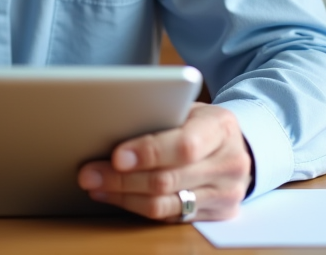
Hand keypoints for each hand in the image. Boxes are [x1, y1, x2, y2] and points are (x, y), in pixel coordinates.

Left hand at [76, 102, 252, 221]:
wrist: (237, 146)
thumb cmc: (201, 123)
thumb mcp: (189, 108)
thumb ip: (160, 116)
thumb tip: (109, 126)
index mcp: (221, 128)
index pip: (184, 146)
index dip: (148, 152)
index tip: (116, 156)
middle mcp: (229, 164)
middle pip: (168, 179)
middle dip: (122, 178)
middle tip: (89, 172)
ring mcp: (226, 194)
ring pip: (165, 204)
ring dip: (123, 196)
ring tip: (95, 185)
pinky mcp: (218, 215)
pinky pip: (169, 217)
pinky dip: (137, 207)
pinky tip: (115, 196)